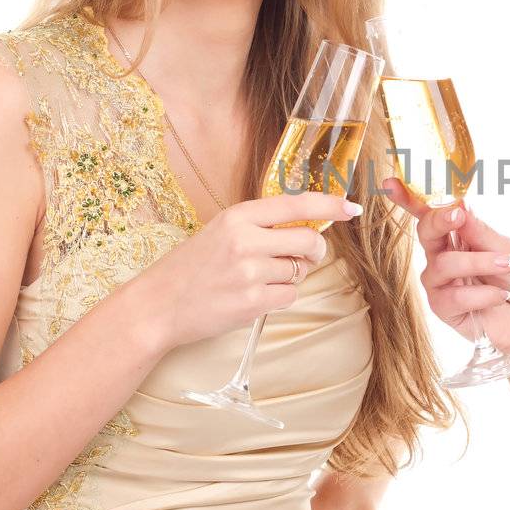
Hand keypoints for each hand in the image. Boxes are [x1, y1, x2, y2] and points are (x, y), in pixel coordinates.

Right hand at [127, 190, 362, 354]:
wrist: (158, 304)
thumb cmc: (192, 267)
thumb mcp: (222, 232)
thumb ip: (261, 226)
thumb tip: (310, 226)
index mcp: (238, 216)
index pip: (297, 205)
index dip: (329, 206)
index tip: (351, 208)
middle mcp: (246, 240)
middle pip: (310, 241)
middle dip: (315, 251)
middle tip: (303, 257)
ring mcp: (249, 272)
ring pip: (299, 272)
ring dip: (289, 277)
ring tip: (258, 279)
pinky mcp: (251, 302)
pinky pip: (289, 297)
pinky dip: (279, 298)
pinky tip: (254, 297)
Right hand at [381, 177, 509, 354]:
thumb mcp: (506, 248)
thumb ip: (480, 231)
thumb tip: (458, 206)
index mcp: (456, 235)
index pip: (429, 214)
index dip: (408, 198)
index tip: (391, 184)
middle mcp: (442, 256)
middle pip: (425, 233)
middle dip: (438, 222)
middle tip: (457, 216)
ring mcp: (440, 283)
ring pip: (444, 265)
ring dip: (478, 263)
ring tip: (507, 265)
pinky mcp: (443, 308)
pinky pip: (454, 296)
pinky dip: (483, 294)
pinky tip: (501, 295)